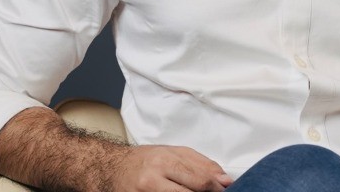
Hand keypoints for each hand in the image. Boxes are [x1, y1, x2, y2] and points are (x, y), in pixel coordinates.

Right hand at [114, 145, 233, 191]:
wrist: (112, 167)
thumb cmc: (145, 160)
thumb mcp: (172, 153)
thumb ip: (199, 164)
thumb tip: (224, 178)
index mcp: (165, 159)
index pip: (199, 177)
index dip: (216, 186)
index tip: (227, 188)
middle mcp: (154, 177)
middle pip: (189, 191)